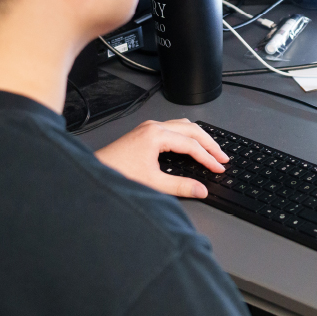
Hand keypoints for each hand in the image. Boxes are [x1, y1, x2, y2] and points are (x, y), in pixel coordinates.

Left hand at [95, 118, 227, 197]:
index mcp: (157, 135)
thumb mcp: (152, 183)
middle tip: (223, 158)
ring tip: (212, 150)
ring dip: (200, 137)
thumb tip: (201, 190)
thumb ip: (180, 187)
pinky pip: (174, 127)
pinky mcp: (145, 131)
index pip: (191, 145)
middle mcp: (154, 126)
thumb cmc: (116, 174)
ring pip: (184, 125)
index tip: (219, 167)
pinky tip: (191, 144)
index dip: (208, 158)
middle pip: (192, 130)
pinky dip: (188, 135)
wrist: (93, 173)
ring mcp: (149, 127)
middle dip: (210, 144)